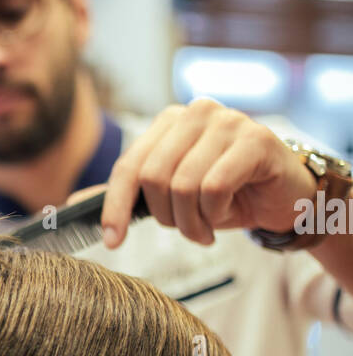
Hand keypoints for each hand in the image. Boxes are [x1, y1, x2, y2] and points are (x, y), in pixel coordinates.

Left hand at [101, 98, 315, 247]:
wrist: (284, 197)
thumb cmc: (228, 194)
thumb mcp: (172, 197)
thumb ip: (128, 195)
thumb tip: (72, 202)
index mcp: (169, 122)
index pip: (129, 165)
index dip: (115, 206)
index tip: (111, 242)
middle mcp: (195, 113)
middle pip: (153, 178)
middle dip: (167, 218)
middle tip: (188, 230)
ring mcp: (227, 121)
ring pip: (184, 186)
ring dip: (194, 223)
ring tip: (208, 228)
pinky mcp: (255, 140)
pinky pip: (215, 188)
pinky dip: (217, 213)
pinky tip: (228, 212)